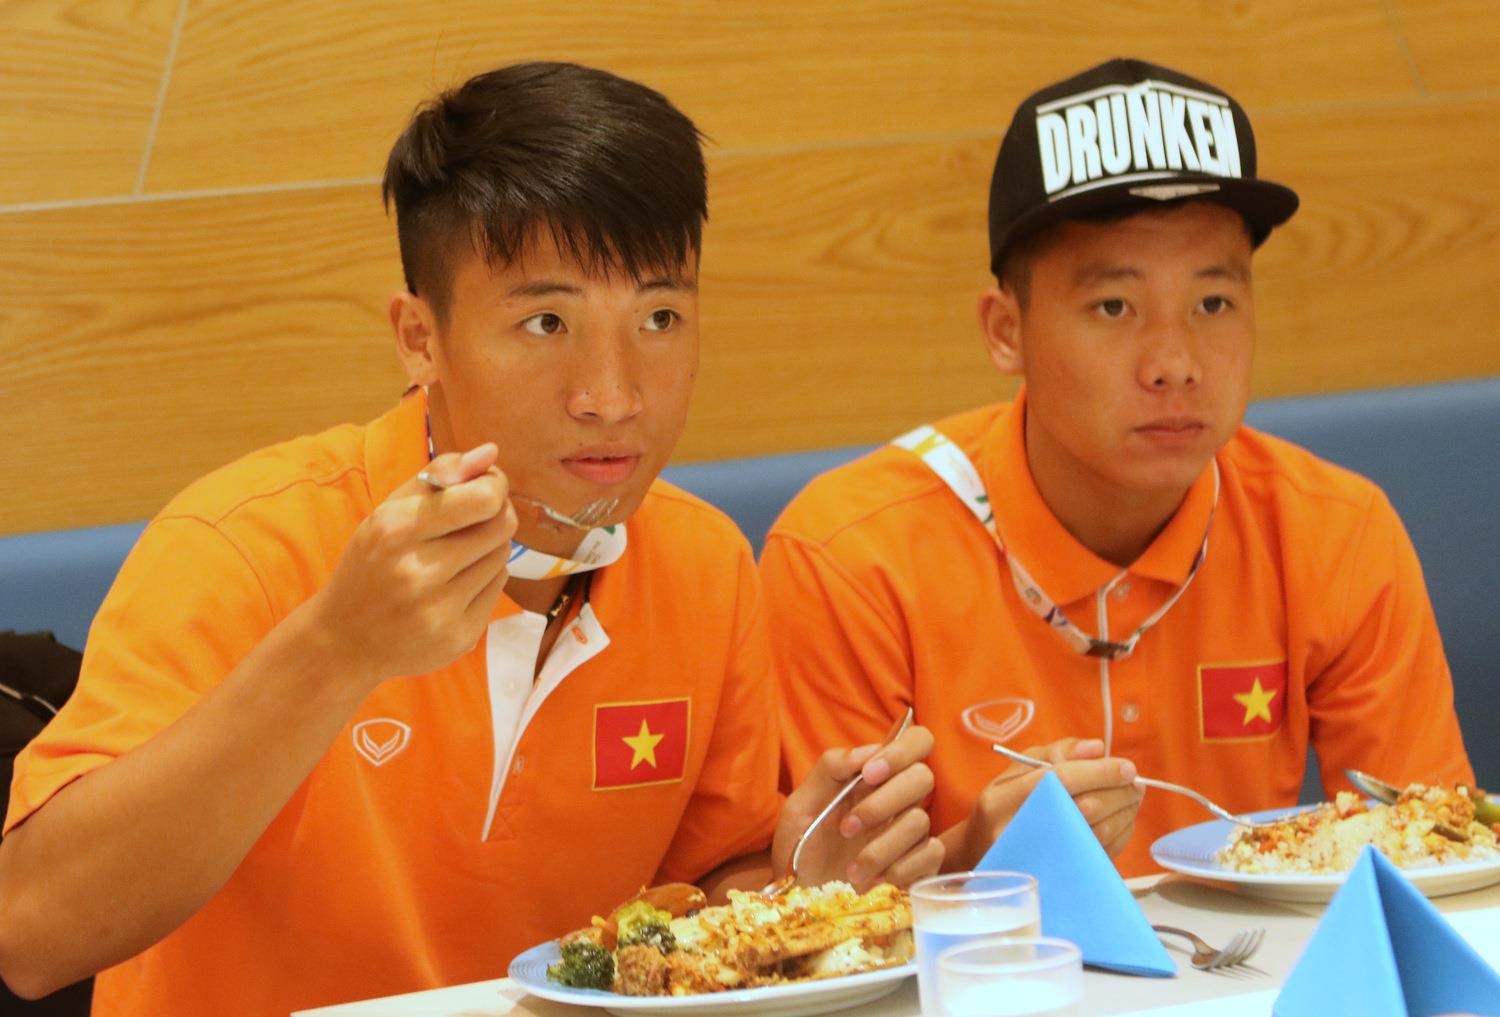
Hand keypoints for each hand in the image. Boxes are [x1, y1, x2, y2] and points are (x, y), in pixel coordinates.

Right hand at [308, 444, 518, 685]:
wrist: (344, 640)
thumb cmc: (370, 565)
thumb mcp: (388, 512)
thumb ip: (439, 475)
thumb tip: (491, 452)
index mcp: (396, 530)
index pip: (482, 499)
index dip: (495, 486)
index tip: (487, 485)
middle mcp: (418, 571)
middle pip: (500, 525)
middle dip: (496, 514)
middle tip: (477, 517)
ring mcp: (440, 610)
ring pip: (502, 556)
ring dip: (489, 548)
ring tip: (457, 554)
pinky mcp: (459, 637)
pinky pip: (498, 588)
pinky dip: (485, 579)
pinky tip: (456, 584)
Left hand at [774, 725, 943, 890]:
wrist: (799, 899)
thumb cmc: (800, 847)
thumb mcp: (800, 805)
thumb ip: (829, 769)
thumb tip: (867, 752)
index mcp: (873, 777)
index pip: (915, 741)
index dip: (900, 752)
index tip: (868, 774)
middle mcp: (898, 800)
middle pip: (923, 777)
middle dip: (883, 802)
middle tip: (847, 828)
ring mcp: (911, 834)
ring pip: (920, 821)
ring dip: (881, 846)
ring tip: (851, 868)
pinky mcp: (921, 866)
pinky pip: (931, 855)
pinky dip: (900, 868)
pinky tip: (873, 881)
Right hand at [950, 737, 1140, 869]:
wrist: (982, 853)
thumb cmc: (1004, 805)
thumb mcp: (1017, 769)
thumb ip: (1055, 752)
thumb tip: (1096, 748)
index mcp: (1001, 800)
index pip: (1058, 780)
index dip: (1098, 772)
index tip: (1127, 767)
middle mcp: (1018, 832)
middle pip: (1084, 808)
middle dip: (1118, 793)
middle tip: (1135, 782)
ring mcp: (1040, 860)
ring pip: (1098, 834)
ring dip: (1125, 813)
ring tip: (1132, 796)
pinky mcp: (1061, 875)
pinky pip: (1102, 854)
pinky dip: (1121, 833)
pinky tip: (1123, 818)